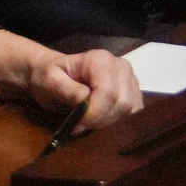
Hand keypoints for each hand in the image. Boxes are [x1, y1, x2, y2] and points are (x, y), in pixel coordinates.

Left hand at [25, 48, 144, 130]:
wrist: (55, 74)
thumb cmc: (50, 75)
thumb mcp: (49, 80)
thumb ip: (66, 89)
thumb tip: (84, 99)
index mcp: (100, 60)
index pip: (108, 92)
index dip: (95, 112)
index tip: (78, 123)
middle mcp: (120, 66)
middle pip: (122, 102)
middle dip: (102, 119)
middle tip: (82, 125)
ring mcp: (130, 79)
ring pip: (130, 110)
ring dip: (110, 122)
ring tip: (90, 122)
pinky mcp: (134, 93)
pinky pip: (135, 113)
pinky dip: (119, 121)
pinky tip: (101, 121)